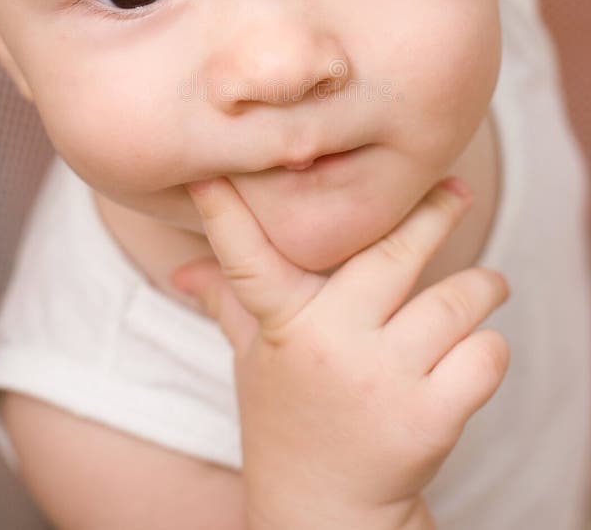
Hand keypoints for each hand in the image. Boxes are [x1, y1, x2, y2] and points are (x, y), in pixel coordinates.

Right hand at [172, 177, 509, 529]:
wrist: (326, 515)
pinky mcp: (429, 420)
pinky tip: (477, 348)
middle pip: (392, 252)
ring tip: (489, 286)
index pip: (247, 259)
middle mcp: (331, 345)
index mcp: (286, 324)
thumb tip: (182, 268)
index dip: (224, 215)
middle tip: (453, 190)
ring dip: (483, 287)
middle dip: (432, 212)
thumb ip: (229, 302)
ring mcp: (382, 382)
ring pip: (456, 299)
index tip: (210, 176)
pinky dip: (490, 347)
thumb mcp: (255, 359)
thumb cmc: (292, 420)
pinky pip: (485, 355)